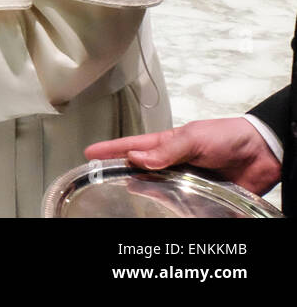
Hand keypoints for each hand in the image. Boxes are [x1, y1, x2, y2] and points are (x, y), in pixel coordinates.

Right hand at [85, 117, 281, 196]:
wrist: (265, 152)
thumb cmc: (228, 136)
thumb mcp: (194, 137)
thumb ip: (167, 150)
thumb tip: (135, 159)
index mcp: (167, 144)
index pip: (132, 147)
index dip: (110, 150)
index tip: (88, 154)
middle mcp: (174, 164)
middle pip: (143, 173)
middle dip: (124, 178)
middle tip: (104, 185)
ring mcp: (189, 182)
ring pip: (162, 193)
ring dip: (150, 199)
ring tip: (130, 204)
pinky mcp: (206, 199)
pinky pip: (188, 209)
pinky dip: (178, 213)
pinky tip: (167, 217)